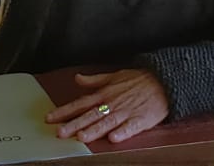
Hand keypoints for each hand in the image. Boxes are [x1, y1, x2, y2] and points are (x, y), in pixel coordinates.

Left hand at [45, 69, 168, 143]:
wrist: (163, 81)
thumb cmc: (138, 79)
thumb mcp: (114, 75)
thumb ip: (94, 80)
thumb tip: (77, 79)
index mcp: (104, 94)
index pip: (80, 104)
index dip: (64, 111)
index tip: (50, 118)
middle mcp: (112, 103)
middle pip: (90, 116)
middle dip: (74, 124)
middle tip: (60, 133)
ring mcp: (126, 112)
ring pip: (107, 122)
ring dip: (94, 130)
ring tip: (81, 138)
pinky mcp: (140, 120)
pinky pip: (130, 128)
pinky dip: (122, 132)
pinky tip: (113, 139)